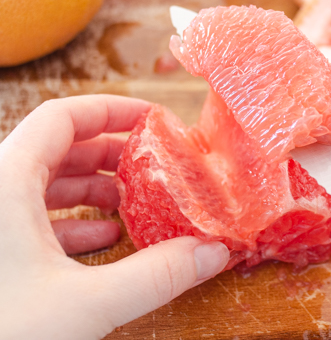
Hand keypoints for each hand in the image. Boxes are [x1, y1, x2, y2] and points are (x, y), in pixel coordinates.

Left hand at [0, 95, 229, 339]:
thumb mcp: (84, 305)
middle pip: (56, 147)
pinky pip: (29, 217)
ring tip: (134, 200)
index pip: (62, 117)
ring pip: (42, 183)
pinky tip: (104, 239)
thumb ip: (156, 275)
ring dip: (93, 187)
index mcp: (4, 183)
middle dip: (111, 152)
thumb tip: (212, 252)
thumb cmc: (0, 331)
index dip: (112, 110)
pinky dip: (71, 220)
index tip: (152, 119)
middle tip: (153, 162)